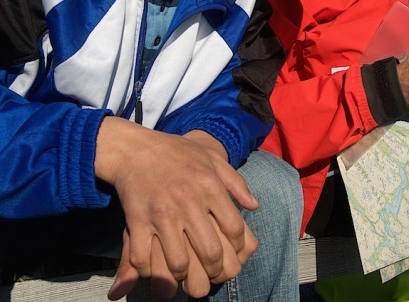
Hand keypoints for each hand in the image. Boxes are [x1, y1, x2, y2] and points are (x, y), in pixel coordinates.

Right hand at [94, 119, 257, 299]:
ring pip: (179, 263)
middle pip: (211, 252)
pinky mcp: (136, 221)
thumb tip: (254, 206)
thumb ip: (236, 183)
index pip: (234, 228)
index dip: (239, 247)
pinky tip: (158, 270)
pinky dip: (150, 272)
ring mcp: (161, 213)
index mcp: (209, 185)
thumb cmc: (179, 154)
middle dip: (217, 271)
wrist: (137, 149)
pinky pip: (143, 259)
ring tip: (188, 276)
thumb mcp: (212, 159)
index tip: (235, 252)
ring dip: (185, 277)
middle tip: (214, 273)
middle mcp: (188, 201)